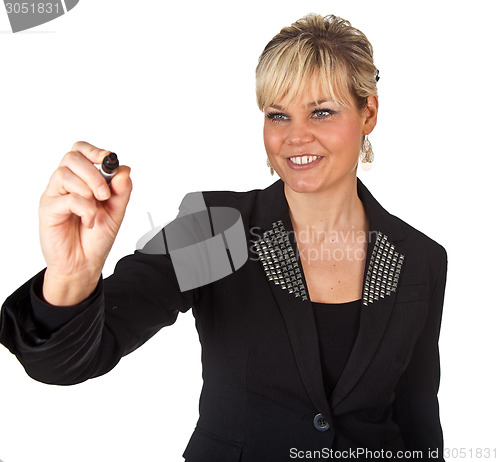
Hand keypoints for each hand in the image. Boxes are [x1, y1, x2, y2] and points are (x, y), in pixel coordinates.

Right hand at [39, 141, 131, 305]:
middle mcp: (67, 184)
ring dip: (89, 190)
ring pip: (66, 174)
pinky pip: (67, 198)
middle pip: (72, 157)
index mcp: (82, 179)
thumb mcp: (116, 211)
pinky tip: (89, 221)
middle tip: (105, 194)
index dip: (95, 151)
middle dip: (93, 173)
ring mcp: (55, 195)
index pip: (81, 151)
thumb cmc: (97, 237)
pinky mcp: (48, 209)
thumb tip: (124, 170)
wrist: (85, 263)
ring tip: (97, 209)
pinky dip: (85, 209)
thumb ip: (121, 190)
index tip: (109, 159)